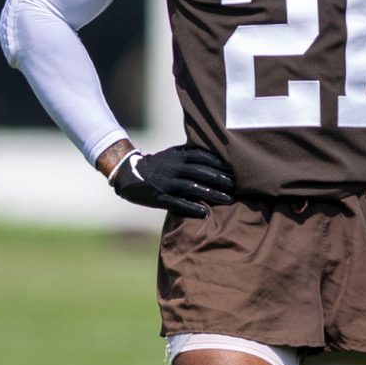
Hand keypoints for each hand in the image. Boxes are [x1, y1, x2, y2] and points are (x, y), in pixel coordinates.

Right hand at [109, 145, 234, 218]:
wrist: (129, 174)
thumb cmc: (157, 164)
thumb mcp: (172, 154)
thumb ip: (190, 153)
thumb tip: (213, 152)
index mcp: (178, 155)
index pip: (203, 157)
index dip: (219, 163)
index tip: (234, 169)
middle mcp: (174, 167)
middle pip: (202, 172)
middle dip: (221, 179)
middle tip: (236, 185)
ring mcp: (167, 182)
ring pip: (194, 188)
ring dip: (212, 193)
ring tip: (228, 199)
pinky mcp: (160, 197)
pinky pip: (178, 203)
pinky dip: (192, 207)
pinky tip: (205, 212)